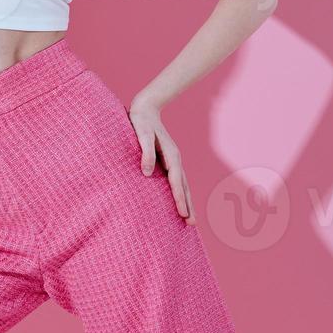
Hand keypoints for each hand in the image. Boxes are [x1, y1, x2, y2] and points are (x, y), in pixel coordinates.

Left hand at [127, 95, 194, 223]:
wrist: (146, 107)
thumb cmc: (141, 121)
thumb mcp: (141, 134)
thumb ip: (145, 152)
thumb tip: (147, 173)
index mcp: (171, 155)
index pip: (176, 182)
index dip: (180, 198)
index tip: (183, 214)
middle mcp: (175, 159)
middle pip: (184, 186)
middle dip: (189, 205)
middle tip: (192, 224)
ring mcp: (173, 160)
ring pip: (183, 184)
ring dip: (187, 201)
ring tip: (190, 218)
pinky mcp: (167, 160)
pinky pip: (176, 180)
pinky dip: (180, 192)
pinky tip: (179, 200)